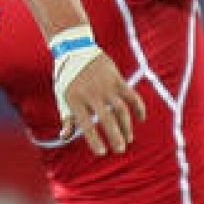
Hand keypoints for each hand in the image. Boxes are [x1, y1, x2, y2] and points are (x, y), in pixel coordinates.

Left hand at [52, 31, 144, 154]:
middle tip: (120, 150)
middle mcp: (91, 93)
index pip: (86, 124)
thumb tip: (64, 137)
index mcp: (75, 100)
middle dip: (114, 136)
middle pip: (106, 118)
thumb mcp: (62, 98)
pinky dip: (138, 107)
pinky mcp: (117, 79)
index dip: (94, 139)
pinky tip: (141, 119)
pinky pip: (131, 95)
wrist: (76, 50)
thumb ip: (67, 118)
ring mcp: (106, 85)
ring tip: (128, 139)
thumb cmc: (67, 79)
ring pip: (121, 109)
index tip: (102, 153)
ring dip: (126, 126)